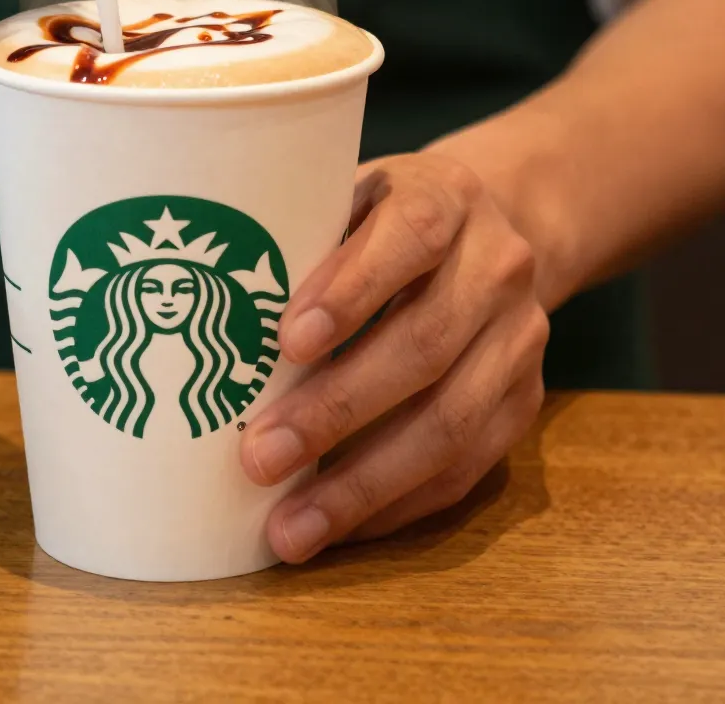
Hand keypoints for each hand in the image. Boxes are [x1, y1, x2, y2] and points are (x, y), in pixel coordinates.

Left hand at [239, 154, 549, 561]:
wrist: (492, 229)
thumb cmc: (380, 220)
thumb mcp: (347, 196)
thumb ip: (300, 238)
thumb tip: (199, 310)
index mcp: (446, 198)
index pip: (409, 238)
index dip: (351, 291)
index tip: (287, 342)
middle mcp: (497, 267)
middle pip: (424, 344)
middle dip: (336, 409)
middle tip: (258, 456)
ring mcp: (520, 339)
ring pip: (449, 422)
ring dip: (363, 484)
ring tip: (290, 527)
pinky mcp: (525, 401)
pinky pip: (466, 468)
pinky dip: (396, 505)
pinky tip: (336, 528)